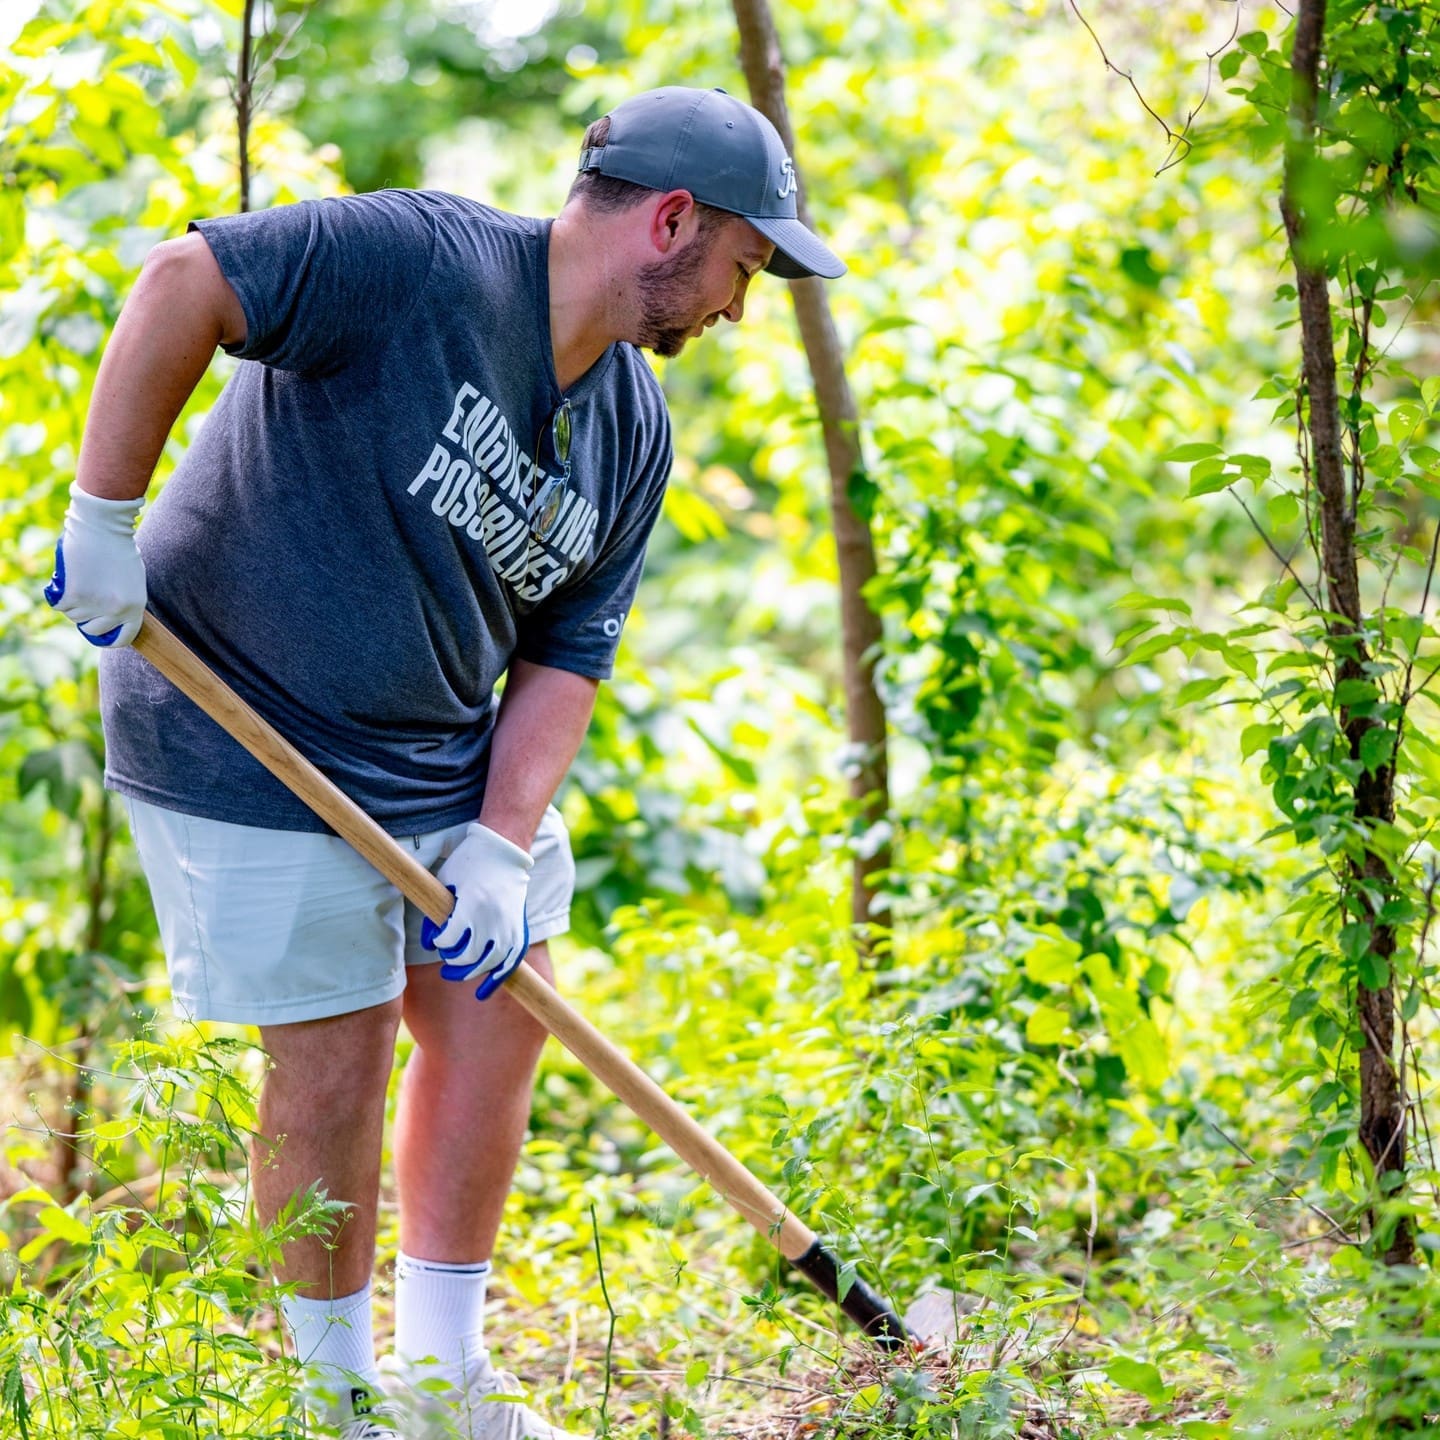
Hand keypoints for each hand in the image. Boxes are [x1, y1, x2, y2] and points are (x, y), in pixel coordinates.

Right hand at [43, 483, 146, 646]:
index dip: (110, 638)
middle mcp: (116, 610)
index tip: (102, 633)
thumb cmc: (118, 549)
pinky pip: (60, 606)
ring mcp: (95, 604)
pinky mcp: (74, 595)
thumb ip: (124, 601)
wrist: (103, 527)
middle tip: (86, 599)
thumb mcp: (132, 581)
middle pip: (93, 630)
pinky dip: (59, 596)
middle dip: (87, 618)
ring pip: (74, 617)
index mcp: (135, 607)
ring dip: (73, 603)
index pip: (124, 638)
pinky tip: (68, 581)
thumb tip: (111, 620)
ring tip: (82, 581)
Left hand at [421, 823, 533, 999]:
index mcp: (473, 905)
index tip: (435, 938)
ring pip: (489, 963)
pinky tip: (482, 992)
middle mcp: (493, 919)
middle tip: (445, 956)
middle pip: (467, 957)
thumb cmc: (469, 864)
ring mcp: (509, 926)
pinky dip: (497, 979)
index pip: (449, 940)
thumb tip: (429, 944)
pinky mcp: (520, 929)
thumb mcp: (445, 882)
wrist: (504, 852)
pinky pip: (511, 962)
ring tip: (454, 974)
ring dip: (470, 973)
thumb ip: (436, 913)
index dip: (438, 942)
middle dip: (451, 960)